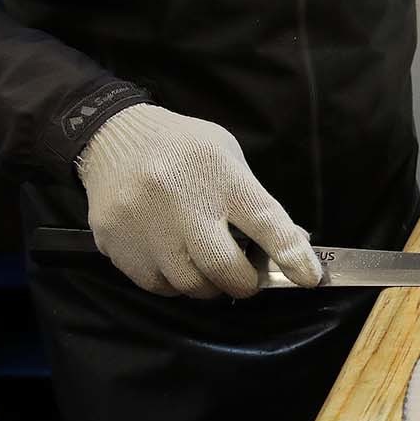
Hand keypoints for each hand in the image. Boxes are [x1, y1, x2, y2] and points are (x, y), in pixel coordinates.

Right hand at [76, 104, 321, 298]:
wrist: (111, 135)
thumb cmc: (183, 149)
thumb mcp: (229, 160)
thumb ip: (258, 204)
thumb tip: (294, 250)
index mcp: (219, 174)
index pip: (265, 222)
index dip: (292, 256)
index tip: (308, 278)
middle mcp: (180, 200)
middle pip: (224, 268)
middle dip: (242, 282)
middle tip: (243, 277)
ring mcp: (143, 223)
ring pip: (189, 284)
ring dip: (206, 284)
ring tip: (204, 265)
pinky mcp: (115, 241)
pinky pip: (155, 284)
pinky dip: (173, 282)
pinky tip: (174, 261)